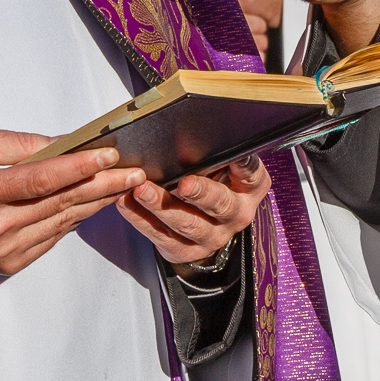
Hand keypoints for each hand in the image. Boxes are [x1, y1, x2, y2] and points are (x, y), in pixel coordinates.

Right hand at [0, 127, 145, 275]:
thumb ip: (16, 144)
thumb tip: (62, 143)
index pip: (40, 179)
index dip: (78, 167)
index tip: (108, 155)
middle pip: (61, 201)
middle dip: (103, 184)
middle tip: (135, 170)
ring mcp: (4, 251)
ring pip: (63, 221)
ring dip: (97, 201)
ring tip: (125, 183)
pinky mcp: (11, 264)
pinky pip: (54, 236)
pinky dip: (76, 217)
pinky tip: (95, 202)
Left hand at [118, 155, 271, 266]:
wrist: (208, 225)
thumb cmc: (215, 184)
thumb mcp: (226, 168)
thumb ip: (220, 154)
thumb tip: (204, 130)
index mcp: (249, 189)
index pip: (252, 176)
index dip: (245, 167)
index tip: (234, 157)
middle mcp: (235, 215)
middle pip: (220, 205)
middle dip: (201, 193)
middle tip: (183, 183)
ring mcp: (211, 237)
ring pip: (187, 224)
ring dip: (161, 206)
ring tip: (141, 190)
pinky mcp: (185, 250)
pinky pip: (161, 235)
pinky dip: (141, 219)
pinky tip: (127, 203)